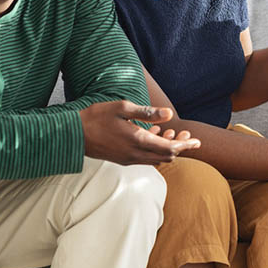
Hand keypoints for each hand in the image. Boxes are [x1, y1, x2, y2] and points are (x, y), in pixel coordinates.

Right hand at [80, 100, 200, 165]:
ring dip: (167, 147)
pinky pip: (145, 156)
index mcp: (138, 141)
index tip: (197, 141)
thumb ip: (147, 113)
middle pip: (166, 155)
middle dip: (179, 146)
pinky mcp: (122, 159)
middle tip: (187, 135)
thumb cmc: (95, 117)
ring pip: (156, 157)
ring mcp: (128, 159)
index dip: (186, 145)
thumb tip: (169, 115)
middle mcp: (135, 154)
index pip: (170, 148)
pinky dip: (154, 147)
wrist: (70, 135)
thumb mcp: (122, 108)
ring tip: (171, 132)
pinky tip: (152, 132)